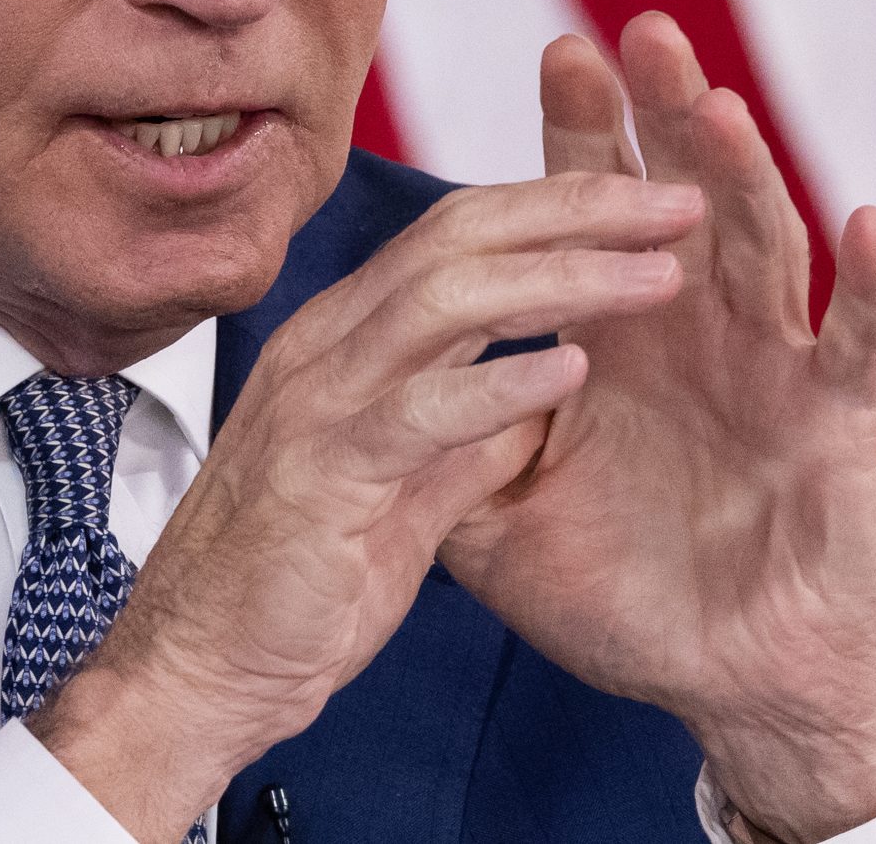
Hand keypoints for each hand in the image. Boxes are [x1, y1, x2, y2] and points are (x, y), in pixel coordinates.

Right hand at [30, 172, 695, 842]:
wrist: (196, 673)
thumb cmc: (292, 585)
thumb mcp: (403, 492)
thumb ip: (466, 436)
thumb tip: (540, 394)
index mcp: (346, 338)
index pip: (458, 232)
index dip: (558, 207)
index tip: (651, 202)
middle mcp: (326, 345)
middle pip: (458, 235)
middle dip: (576, 209)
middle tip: (678, 202)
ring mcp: (317, 400)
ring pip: (442, 298)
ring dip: (560, 277)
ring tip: (656, 276)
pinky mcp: (321, 471)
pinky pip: (419, 408)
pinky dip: (500, 383)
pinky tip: (573, 369)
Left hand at [439, 14, 875, 842]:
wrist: (729, 685)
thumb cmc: (628, 595)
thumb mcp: (503, 520)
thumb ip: (446, 448)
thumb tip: (360, 398)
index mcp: (622, 334)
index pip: (596, 213)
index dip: (583, 134)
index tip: (560, 50)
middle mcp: (701, 328)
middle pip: (682, 197)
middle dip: (662, 114)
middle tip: (638, 31)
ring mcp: (774, 366)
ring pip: (763, 247)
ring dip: (742, 175)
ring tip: (714, 105)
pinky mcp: (836, 424)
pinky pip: (856, 346)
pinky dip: (868, 287)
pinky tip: (865, 222)